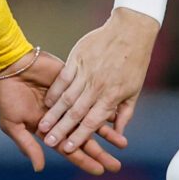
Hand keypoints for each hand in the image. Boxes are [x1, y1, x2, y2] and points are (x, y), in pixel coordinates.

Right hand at [0, 51, 125, 175]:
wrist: (10, 65)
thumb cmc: (6, 95)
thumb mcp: (12, 124)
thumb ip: (28, 145)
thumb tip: (40, 168)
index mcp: (48, 130)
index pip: (69, 149)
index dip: (84, 160)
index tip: (100, 171)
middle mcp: (61, 119)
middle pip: (84, 139)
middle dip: (100, 152)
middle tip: (116, 165)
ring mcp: (69, 103)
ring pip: (91, 121)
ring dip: (106, 132)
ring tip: (122, 144)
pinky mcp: (74, 86)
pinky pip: (93, 99)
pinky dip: (104, 107)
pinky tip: (118, 117)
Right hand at [40, 8, 157, 156]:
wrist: (129, 31)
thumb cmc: (135, 62)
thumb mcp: (134, 90)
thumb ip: (124, 114)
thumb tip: (120, 134)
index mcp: (111, 97)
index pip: (92, 122)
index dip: (79, 136)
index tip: (68, 149)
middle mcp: (96, 87)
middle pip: (76, 113)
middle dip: (62, 130)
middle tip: (50, 142)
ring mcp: (85, 72)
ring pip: (67, 97)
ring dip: (54, 114)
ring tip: (44, 126)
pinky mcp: (77, 59)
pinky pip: (63, 78)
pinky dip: (55, 91)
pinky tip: (47, 102)